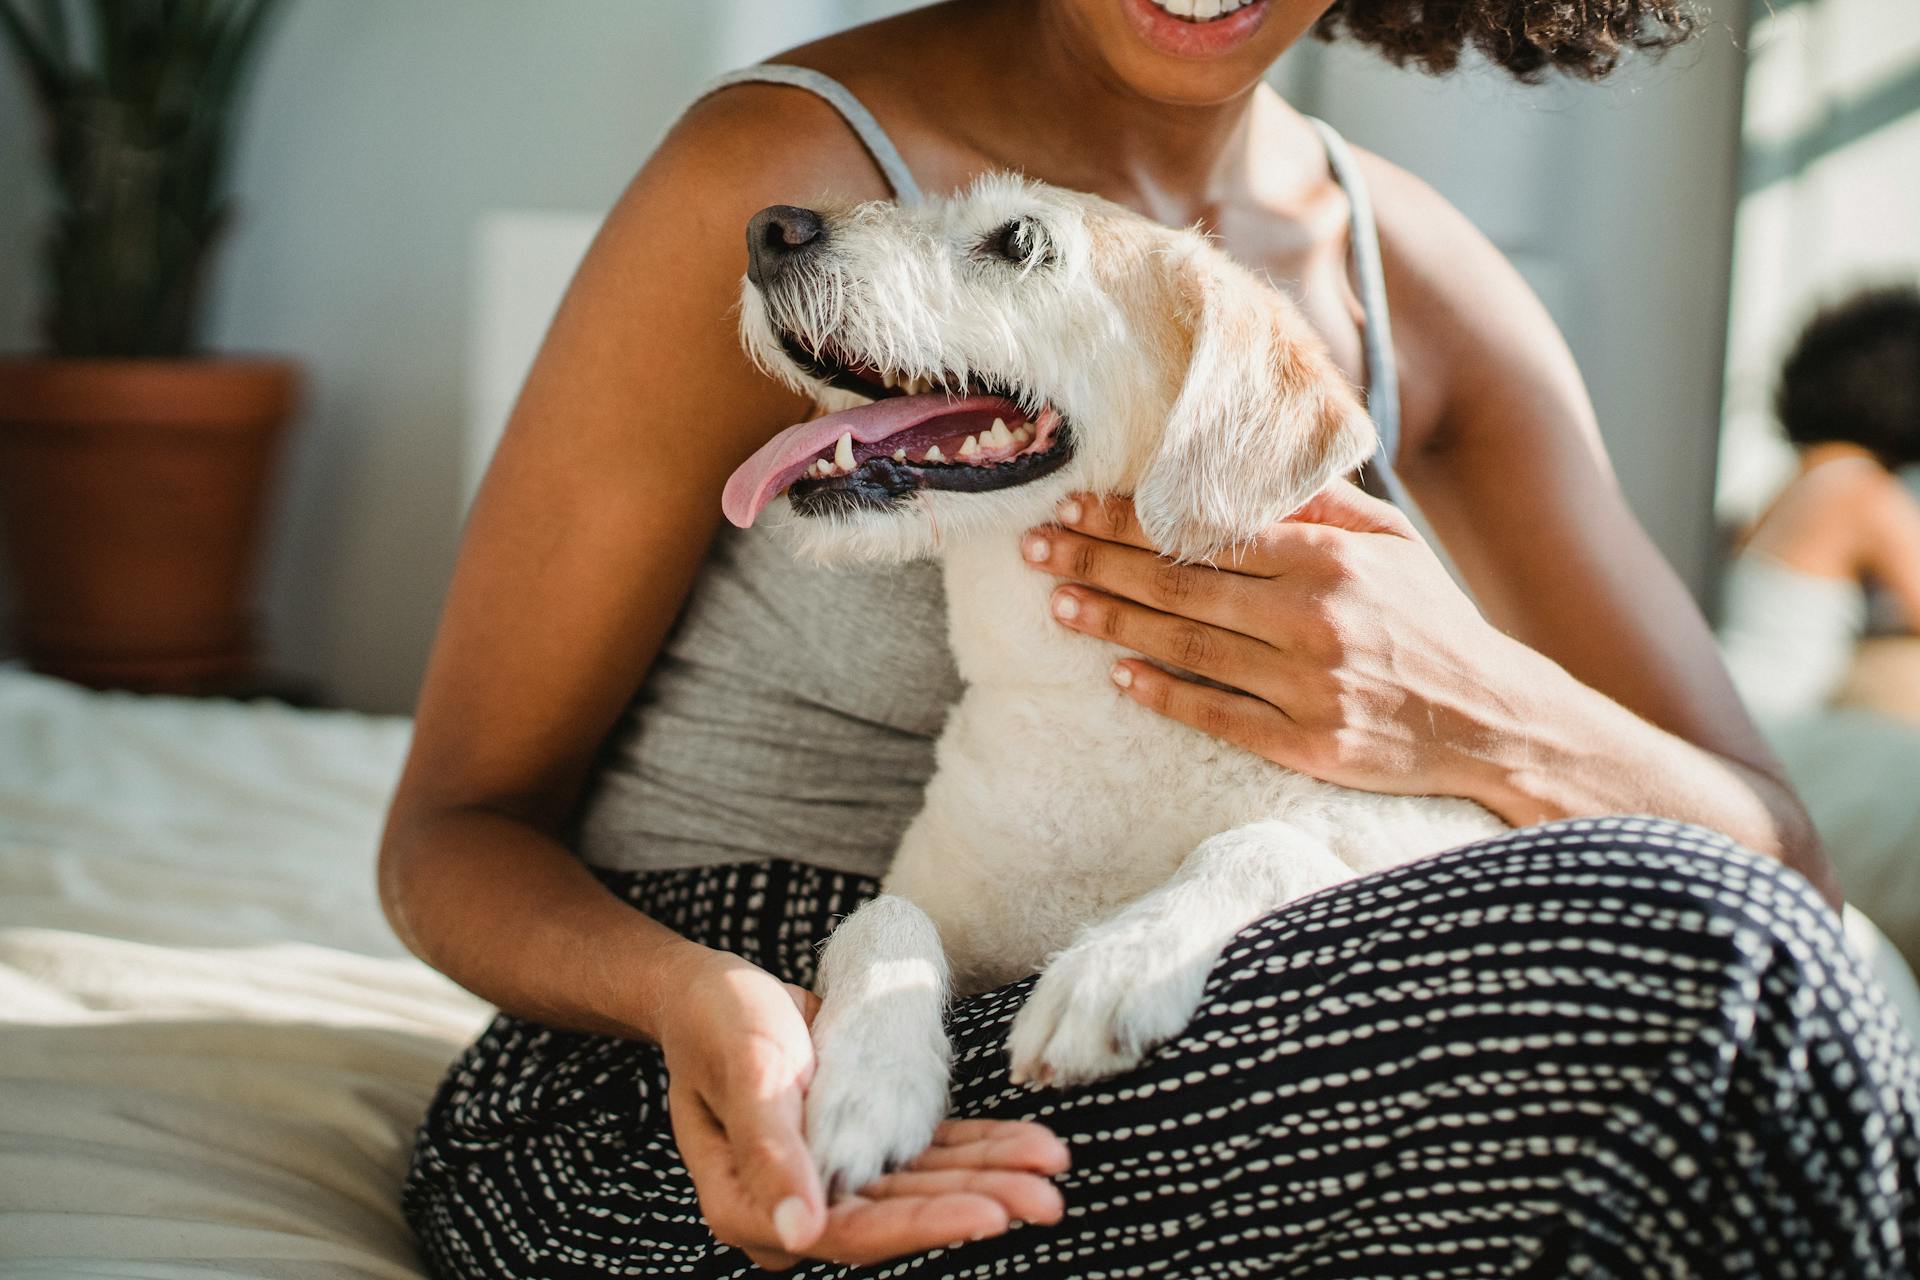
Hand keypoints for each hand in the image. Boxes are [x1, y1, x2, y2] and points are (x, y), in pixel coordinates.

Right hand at [658, 947, 1069, 1269]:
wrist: (711, 990)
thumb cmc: (719, 1023)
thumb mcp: (747, 1073)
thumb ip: (771, 1153)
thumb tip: (800, 1234)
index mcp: (749, 1206)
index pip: (849, 1233)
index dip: (923, 1225)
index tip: (990, 1215)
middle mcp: (795, 1206)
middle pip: (897, 1217)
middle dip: (977, 1204)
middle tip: (1048, 1200)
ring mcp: (831, 1179)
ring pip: (920, 1188)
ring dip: (988, 1179)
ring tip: (1051, 1171)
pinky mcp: (859, 1147)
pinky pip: (924, 1157)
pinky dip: (975, 1150)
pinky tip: (1026, 1147)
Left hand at [1020, 482, 1541, 807]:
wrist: (1495, 723)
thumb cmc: (1434, 623)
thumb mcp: (1394, 547)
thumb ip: (1321, 508)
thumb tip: (1247, 468)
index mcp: (1328, 560)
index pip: (1206, 532)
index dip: (1130, 519)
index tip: (1074, 506)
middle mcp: (1312, 619)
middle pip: (1180, 585)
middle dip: (1097, 563)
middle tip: (1037, 549)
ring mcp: (1306, 687)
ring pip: (1187, 647)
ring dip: (1113, 623)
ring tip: (1059, 604)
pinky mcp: (1305, 745)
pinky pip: (1216, 715)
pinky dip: (1163, 694)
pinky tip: (1117, 675)